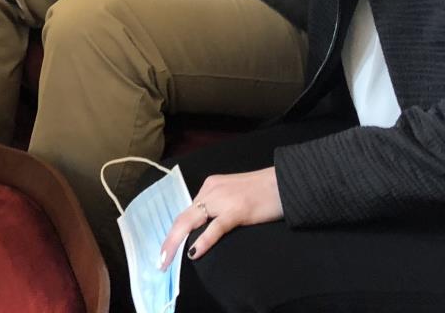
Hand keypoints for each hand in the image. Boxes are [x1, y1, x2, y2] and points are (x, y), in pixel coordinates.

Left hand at [159, 168, 281, 265]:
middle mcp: (210, 190)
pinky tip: (194, 253)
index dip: (175, 232)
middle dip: (169, 240)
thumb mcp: (232, 196)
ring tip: (167, 260)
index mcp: (209, 186)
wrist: (284, 182)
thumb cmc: (262, 193)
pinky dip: (203, 241)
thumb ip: (218, 208)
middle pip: (183, 217)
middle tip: (160, 260)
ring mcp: (223, 199)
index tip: (166, 249)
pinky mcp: (237, 210)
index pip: (187, 212)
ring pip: (192, 221)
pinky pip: (216, 227)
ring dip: (176, 243)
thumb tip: (204, 228)